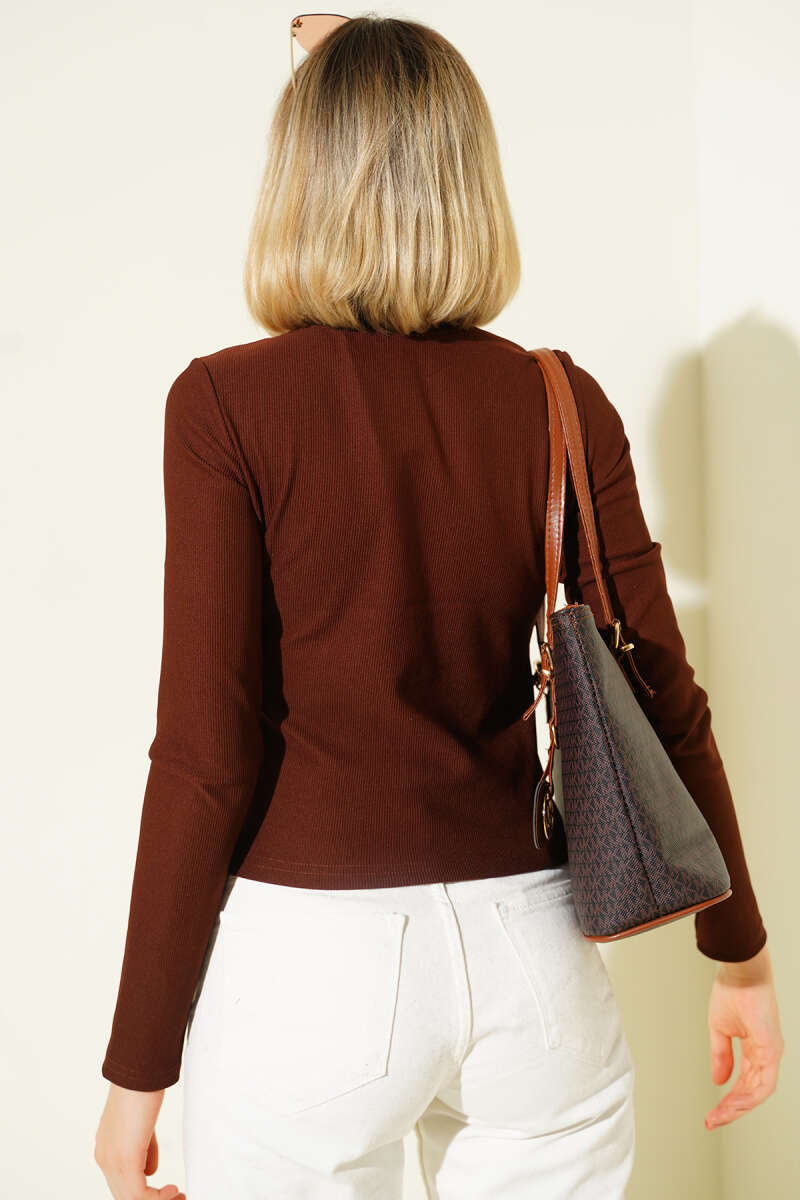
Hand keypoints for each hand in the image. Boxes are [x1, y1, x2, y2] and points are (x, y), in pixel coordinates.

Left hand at [94, 1083, 185, 1198]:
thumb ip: (145, 1148)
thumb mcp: (143, 1124)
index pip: (122, 1184)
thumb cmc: (143, 1088)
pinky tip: (175, 1189)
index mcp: (106, 1149)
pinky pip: (139, 1195)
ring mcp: (111, 1161)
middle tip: (179, 1197)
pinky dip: (158, 1198)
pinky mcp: (124, 1159)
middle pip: (125, 1196)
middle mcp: (104, 1158)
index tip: (171, 1190)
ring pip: (131, 1199)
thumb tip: (150, 1171)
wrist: (139, 1071)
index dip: (147, 1192)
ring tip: (179, 1195)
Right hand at [704, 944, 782, 1129]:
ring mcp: (771, 1053)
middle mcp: (767, 1054)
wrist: (739, 971)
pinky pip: (763, 1083)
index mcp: (756, 1048)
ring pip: (758, 1092)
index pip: (744, 1082)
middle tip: (712, 1121)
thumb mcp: (720, 1029)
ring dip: (737, 1107)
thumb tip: (719, 1081)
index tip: (712, 1113)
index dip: (728, 1099)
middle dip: (730, 1109)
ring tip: (717, 1117)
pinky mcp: (771, 1050)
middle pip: (751, 1092)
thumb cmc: (732, 991)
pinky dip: (748, 1097)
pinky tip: (733, 1105)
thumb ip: (721, 1056)